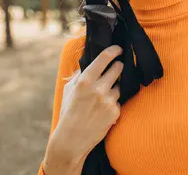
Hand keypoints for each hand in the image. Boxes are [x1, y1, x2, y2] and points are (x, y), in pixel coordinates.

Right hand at [50, 45, 123, 161]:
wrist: (72, 139)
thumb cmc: (68, 112)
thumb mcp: (69, 90)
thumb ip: (80, 75)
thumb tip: (90, 61)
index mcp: (85, 80)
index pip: (105, 58)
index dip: (114, 50)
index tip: (119, 48)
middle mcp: (99, 89)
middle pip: (118, 68)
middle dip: (118, 66)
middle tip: (117, 67)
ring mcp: (108, 101)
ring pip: (119, 85)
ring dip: (114, 87)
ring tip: (102, 96)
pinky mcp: (115, 112)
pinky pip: (119, 101)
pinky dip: (113, 102)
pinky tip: (103, 109)